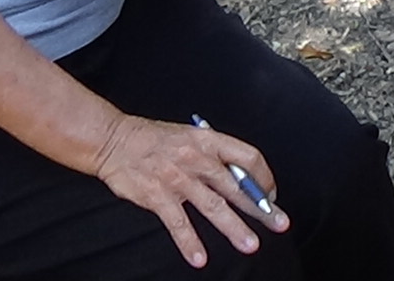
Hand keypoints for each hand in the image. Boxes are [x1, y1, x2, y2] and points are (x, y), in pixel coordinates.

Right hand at [92, 114, 288, 268]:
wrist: (114, 140)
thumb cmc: (154, 138)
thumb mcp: (190, 136)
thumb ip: (213, 155)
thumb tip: (240, 177)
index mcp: (209, 140)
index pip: (248, 157)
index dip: (264, 177)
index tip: (271, 194)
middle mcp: (198, 159)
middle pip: (237, 186)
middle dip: (261, 208)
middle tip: (279, 223)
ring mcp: (178, 178)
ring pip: (213, 206)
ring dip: (233, 228)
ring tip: (250, 244)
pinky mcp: (158, 196)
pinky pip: (178, 223)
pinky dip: (189, 242)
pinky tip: (199, 258)